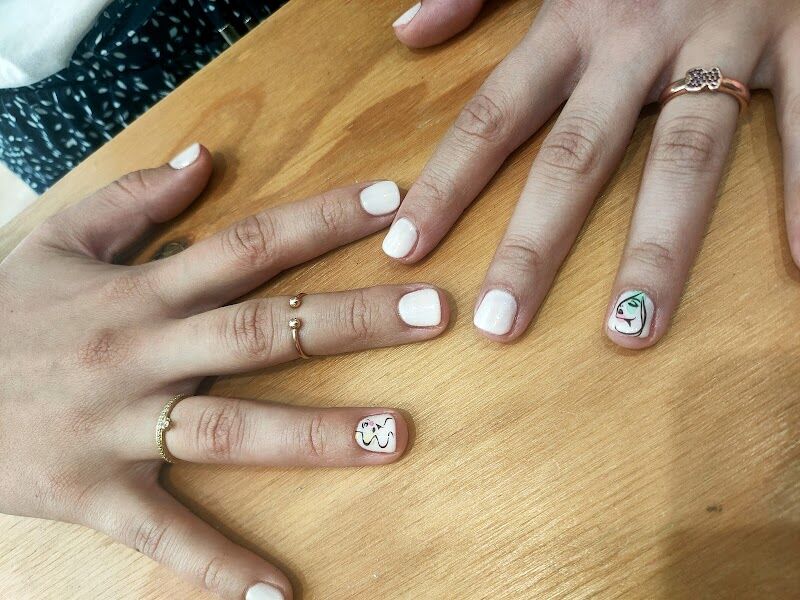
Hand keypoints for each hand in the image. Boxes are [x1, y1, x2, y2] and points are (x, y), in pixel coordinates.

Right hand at [0, 144, 448, 598]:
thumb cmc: (1, 314)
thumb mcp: (59, 240)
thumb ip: (136, 197)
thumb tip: (206, 158)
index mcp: (142, 291)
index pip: (251, 244)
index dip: (323, 219)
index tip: (392, 203)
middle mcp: (143, 353)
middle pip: (263, 331)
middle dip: (352, 319)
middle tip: (434, 311)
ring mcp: (121, 426)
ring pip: (230, 429)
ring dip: (315, 434)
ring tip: (395, 435)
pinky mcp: (95, 492)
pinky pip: (164, 533)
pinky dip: (220, 567)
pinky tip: (282, 595)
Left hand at [388, 0, 799, 347]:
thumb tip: (407, 32)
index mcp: (569, 19)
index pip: (492, 117)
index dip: (446, 185)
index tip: (407, 250)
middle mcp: (635, 40)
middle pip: (576, 159)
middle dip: (535, 246)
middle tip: (501, 327)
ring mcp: (720, 38)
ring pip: (684, 160)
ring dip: (656, 252)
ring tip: (630, 331)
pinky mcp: (795, 33)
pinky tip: (798, 269)